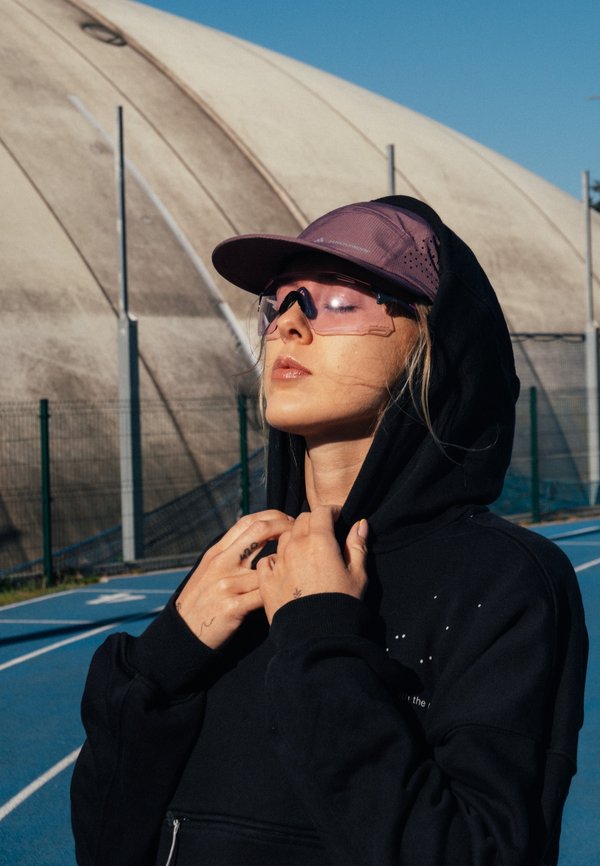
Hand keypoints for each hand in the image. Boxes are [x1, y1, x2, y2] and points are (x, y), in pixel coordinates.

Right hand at [175, 510, 293, 647]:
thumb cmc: (203, 601)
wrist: (184, 634)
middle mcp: (221, 563)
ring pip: (267, 565)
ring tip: (298, 568)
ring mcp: (226, 584)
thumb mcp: (210, 570)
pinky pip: (264, 595)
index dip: (273, 517)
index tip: (289, 522)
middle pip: (258, 531)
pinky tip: (286, 593)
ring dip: (286, 564)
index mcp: (217, 552)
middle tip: (300, 534)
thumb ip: (232, 553)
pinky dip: (278, 592)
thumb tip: (259, 536)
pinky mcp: (232, 607)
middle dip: (285, 527)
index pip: (248, 521)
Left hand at [256, 506, 368, 623]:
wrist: (317, 636)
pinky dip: (275, 559)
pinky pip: (267, 560)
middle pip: (300, 520)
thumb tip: (360, 523)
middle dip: (313, 522)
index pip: (321, 511)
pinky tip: (284, 567)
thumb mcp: (358, 574)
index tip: (336, 516)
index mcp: (320, 541)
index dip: (330, 510)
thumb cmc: (342, 604)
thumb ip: (357, 545)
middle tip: (322, 533)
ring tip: (304, 550)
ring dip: (294, 538)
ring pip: (283, 538)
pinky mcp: (266, 580)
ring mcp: (278, 562)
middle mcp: (296, 546)